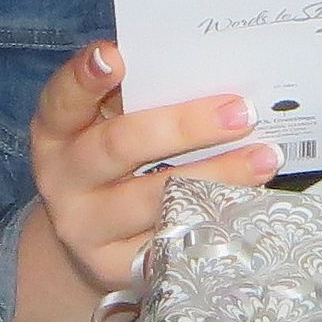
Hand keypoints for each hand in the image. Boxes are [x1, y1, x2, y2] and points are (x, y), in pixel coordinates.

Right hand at [26, 42, 281, 296]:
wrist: (90, 238)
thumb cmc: (113, 159)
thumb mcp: (108, 124)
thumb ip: (140, 96)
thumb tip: (209, 69)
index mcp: (57, 131)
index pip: (63, 99)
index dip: (85, 77)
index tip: (115, 55)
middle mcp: (63, 179)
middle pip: (120, 147)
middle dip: (184, 127)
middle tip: (239, 111)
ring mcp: (87, 228)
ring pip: (155, 200)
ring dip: (216, 176)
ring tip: (264, 157)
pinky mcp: (118, 266)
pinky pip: (173, 241)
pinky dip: (215, 218)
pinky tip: (249, 202)